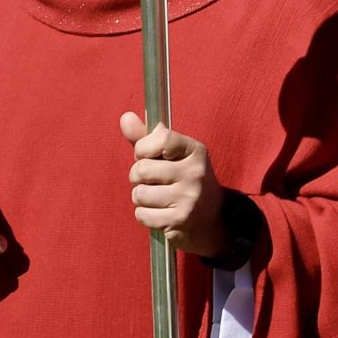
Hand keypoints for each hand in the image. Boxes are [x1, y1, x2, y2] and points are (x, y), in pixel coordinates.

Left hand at [120, 111, 225, 257]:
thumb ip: (146, 137)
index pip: (161, 138)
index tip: (146, 155)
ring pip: (139, 194)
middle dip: (138, 177)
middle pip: (142, 169)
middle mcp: (195, 173)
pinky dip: (144, 215)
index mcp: (195, 151)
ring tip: (157, 198)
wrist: (212, 219)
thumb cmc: (184, 180)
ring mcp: (189, 198)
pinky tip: (159, 213)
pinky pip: (142, 215)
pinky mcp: (180, 220)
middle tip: (151, 181)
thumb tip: (125, 117)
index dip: (143, 148)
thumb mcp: (172, 155)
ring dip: (141, 198)